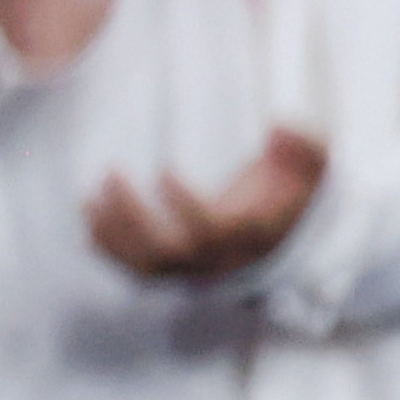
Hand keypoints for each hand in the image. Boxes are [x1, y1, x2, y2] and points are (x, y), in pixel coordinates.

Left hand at [87, 127, 326, 283]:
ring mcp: (197, 268)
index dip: (184, 207)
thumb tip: (283, 129)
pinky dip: (109, 247)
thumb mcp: (308, 165)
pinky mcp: (176, 269)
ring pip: (148, 266)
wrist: (279, 231)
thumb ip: (305, 146)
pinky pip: (136, 270)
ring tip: (93, 194)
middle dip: (134, 215)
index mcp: (252, 234)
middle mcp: (223, 259)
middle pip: (173, 252)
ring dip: (114, 233)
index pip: (215, 232)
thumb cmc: (288, 189)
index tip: (164, 170)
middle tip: (111, 172)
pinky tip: (91, 213)